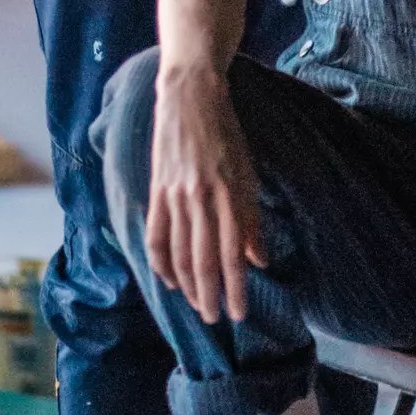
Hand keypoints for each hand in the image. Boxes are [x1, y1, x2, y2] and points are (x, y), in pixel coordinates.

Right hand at [146, 65, 266, 323]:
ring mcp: (175, 194)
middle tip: (217, 319)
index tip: (240, 312)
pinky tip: (169, 280)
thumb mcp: (248, 171)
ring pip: (178, 252)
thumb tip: (259, 260)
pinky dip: (161, 262)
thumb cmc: (226, 132)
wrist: (191, 95)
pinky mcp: (157, 189)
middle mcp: (201, 197)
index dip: (236, 286)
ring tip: (198, 306)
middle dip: (210, 295)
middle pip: (202, 259)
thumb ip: (252, 218)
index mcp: (228, 192)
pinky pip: (156, 235)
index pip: (232, 252)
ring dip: (187, 286)